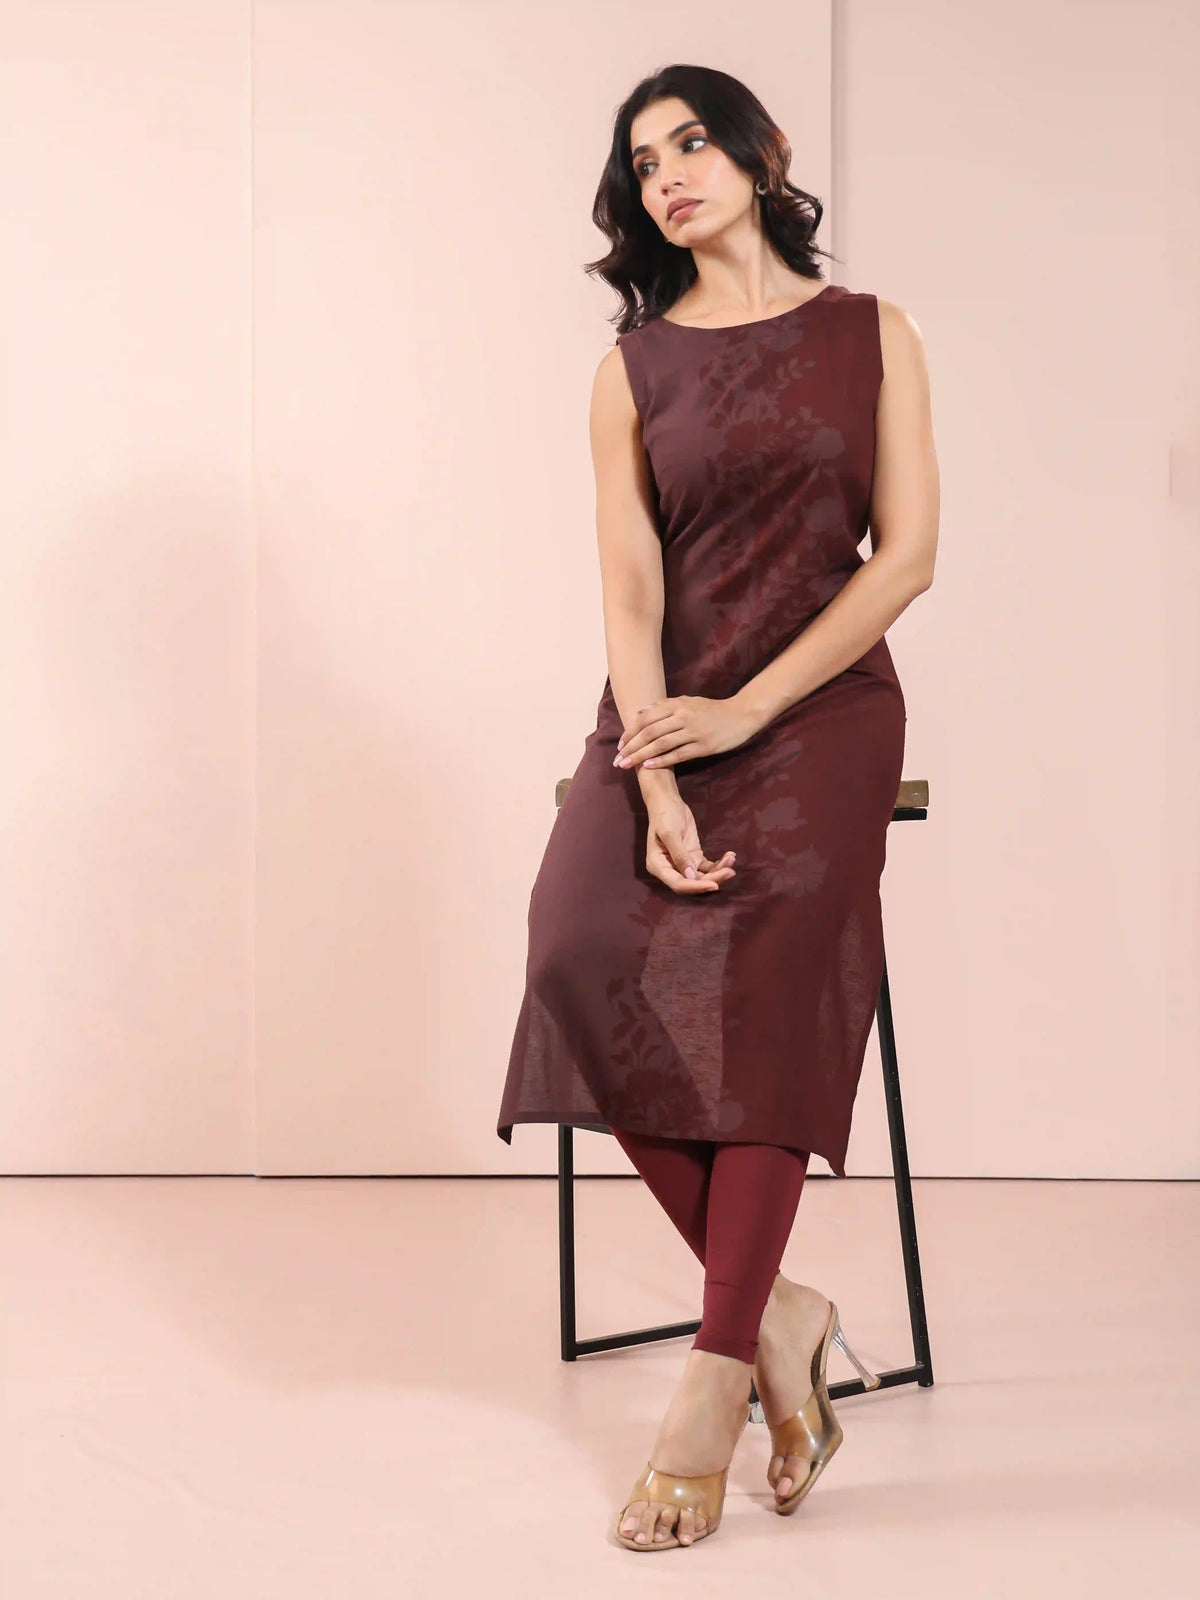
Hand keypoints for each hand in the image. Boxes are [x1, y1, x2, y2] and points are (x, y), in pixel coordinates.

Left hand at [614, 693, 761, 771]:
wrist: (741, 715)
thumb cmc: (713, 709)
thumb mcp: (689, 701)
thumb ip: (666, 705)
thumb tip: (642, 711)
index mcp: (678, 704)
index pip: (647, 718)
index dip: (631, 731)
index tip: (620, 744)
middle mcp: (683, 716)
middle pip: (650, 732)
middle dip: (631, 746)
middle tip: (617, 759)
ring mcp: (693, 732)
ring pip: (661, 744)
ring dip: (640, 755)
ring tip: (627, 765)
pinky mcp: (703, 746)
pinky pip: (678, 755)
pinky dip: (662, 761)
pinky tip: (648, 766)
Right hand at [643, 791, 736, 895]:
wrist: (667, 801)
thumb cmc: (664, 815)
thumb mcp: (670, 833)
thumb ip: (680, 855)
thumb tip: (690, 876)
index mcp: (659, 866)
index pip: (678, 884)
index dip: (696, 887)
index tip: (715, 885)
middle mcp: (670, 869)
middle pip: (693, 882)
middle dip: (712, 879)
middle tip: (730, 871)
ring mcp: (683, 864)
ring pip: (702, 876)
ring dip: (718, 871)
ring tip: (731, 859)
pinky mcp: (693, 857)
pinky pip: (707, 867)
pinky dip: (719, 864)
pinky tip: (729, 856)